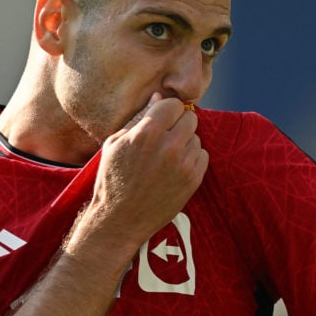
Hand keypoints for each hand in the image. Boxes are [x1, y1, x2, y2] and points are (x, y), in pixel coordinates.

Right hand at [68, 93, 207, 256]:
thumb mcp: (116, 143)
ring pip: (196, 137)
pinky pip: (203, 156)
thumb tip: (159, 96)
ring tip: (166, 157)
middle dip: (178, 125)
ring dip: (185, 143)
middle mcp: (168, 146)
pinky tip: (174, 168)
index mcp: (146, 133)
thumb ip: (140, 117)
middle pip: (190, 118)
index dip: (167, 111)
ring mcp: (183, 164)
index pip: (174, 104)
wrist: (120, 219)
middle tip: (165, 138)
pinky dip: (192, 159)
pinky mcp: (193, 180)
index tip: (161, 120)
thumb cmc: (113, 178)